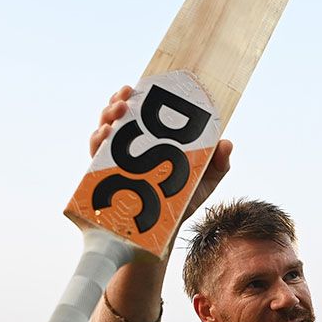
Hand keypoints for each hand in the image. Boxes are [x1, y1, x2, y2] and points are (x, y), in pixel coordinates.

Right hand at [89, 86, 232, 224]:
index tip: (139, 86)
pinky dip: (97, 141)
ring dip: (106, 116)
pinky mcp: (101, 177)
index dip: (136, 95)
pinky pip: (94, 155)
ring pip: (104, 129)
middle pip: (118, 115)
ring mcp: (114, 160)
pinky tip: (105, 136)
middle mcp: (130, 147)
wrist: (160, 235)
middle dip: (118, 101)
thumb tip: (226, 142)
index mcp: (151, 140)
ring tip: (116, 113)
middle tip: (126, 98)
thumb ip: (219, 164)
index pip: (141, 111)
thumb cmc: (183, 203)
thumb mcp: (206, 181)